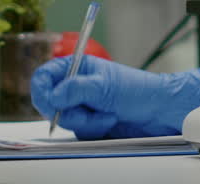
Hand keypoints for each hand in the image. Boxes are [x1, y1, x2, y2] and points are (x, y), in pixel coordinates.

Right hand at [30, 56, 199, 138]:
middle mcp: (77, 86)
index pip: (44, 77)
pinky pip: (78, 132)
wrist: (158, 112)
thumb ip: (75, 89)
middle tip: (85, 111)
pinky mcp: (89, 122)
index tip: (50, 103)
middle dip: (69, 111)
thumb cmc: (138, 90)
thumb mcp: (104, 86)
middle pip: (50, 103)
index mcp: (78, 68)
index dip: (42, 91)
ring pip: (65, 120)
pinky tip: (109, 121)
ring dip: (86, 121)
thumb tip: (54, 94)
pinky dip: (93, 129)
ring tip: (107, 114)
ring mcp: (83, 105)